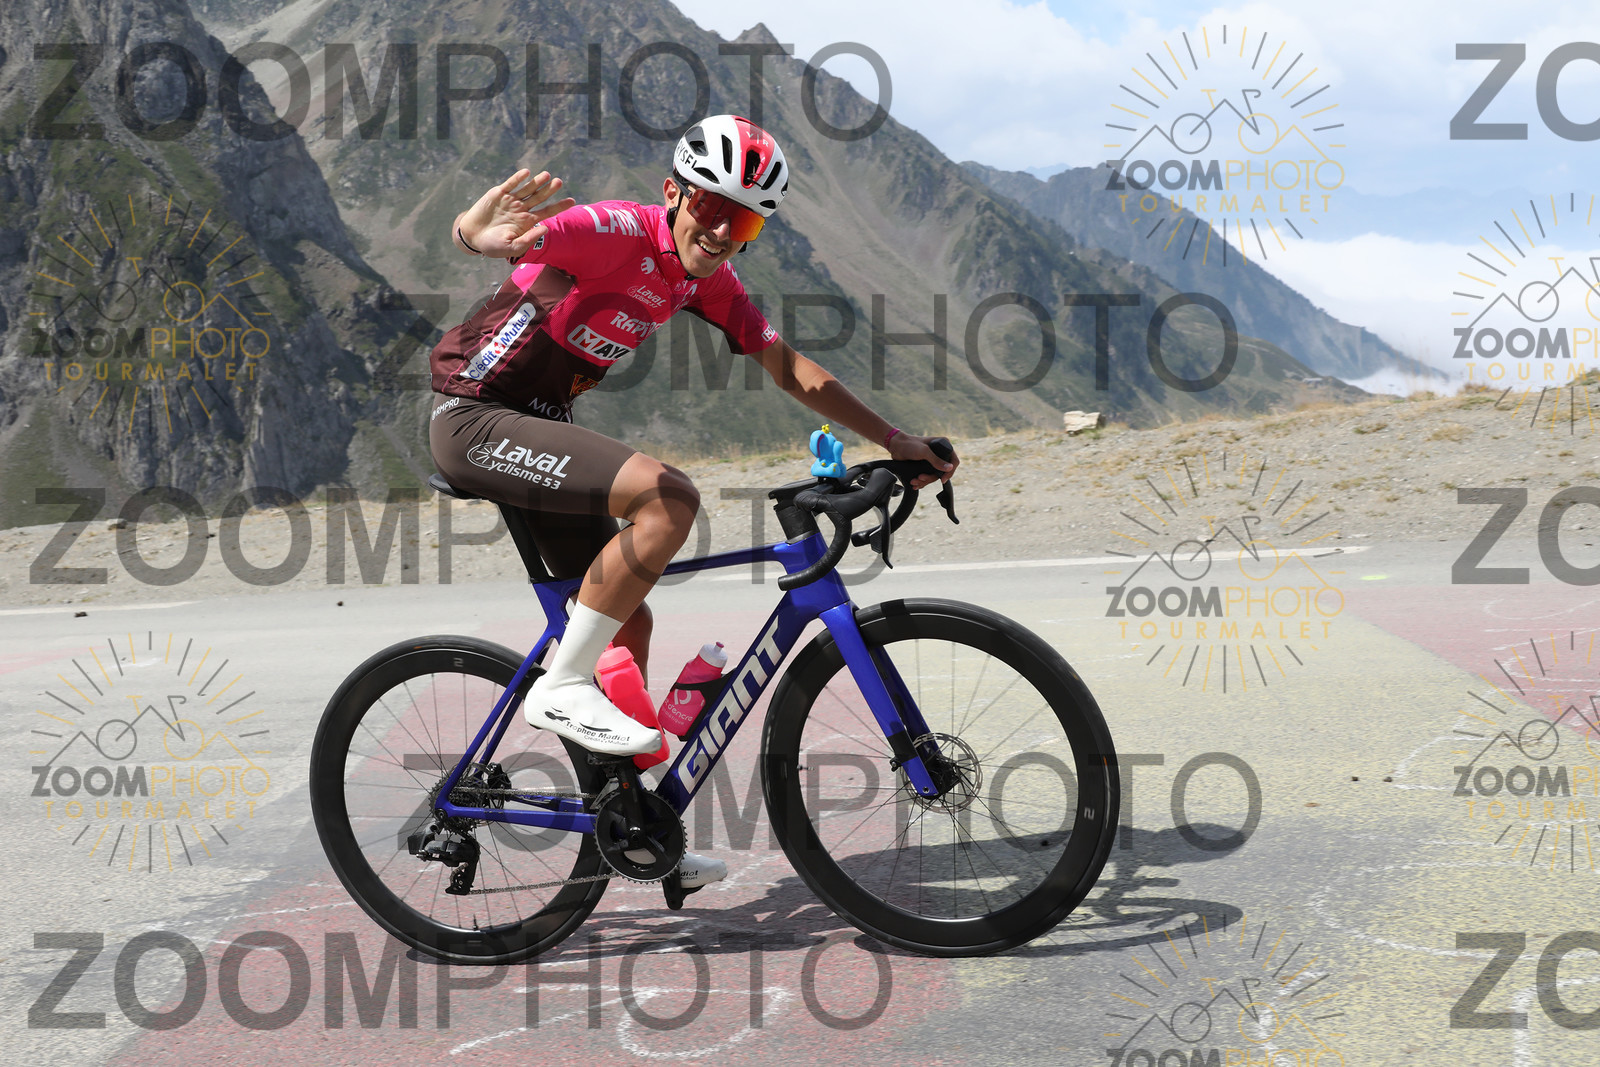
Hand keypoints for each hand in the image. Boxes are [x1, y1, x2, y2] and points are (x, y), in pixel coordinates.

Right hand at [457, 168, 574, 257]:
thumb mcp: (513, 247)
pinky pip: (510, 184)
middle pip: (539, 197)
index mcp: (528, 222)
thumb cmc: (493, 245)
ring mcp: (511, 200)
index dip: (559, 206)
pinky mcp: (499, 193)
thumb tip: (546, 229)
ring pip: (527, 189)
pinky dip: (518, 179)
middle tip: (559, 182)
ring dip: (537, 182)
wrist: (472, 237)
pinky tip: (526, 173)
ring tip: (546, 175)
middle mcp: (522, 209)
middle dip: (549, 190)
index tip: (572, 201)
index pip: (547, 212)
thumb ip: (529, 239)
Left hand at [887, 432, 958, 488]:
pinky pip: (927, 477)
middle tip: (921, 477)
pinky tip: (915, 483)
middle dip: (931, 478)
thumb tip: (949, 468)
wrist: (896, 447)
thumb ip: (936, 460)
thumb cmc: (909, 444)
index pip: (954, 461)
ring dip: (924, 481)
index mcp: (943, 446)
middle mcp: (939, 453)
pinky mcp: (925, 466)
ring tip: (915, 481)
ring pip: (934, 476)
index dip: (950, 472)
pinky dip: (921, 482)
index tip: (942, 479)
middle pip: (942, 472)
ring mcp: (932, 461)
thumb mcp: (924, 452)